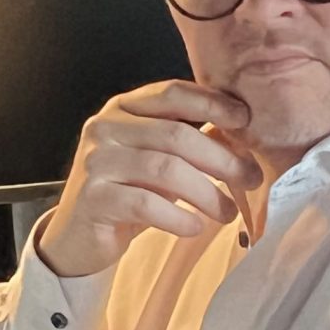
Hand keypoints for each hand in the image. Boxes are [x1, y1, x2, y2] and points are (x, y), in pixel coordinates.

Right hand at [37, 80, 258, 277]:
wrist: (79, 236)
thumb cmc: (126, 193)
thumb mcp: (155, 159)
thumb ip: (186, 141)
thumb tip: (242, 138)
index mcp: (123, 108)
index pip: (172, 93)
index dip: (212, 103)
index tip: (245, 120)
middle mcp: (105, 127)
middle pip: (176, 135)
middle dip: (222, 158)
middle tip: (251, 179)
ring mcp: (96, 162)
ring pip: (165, 169)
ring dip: (206, 193)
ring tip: (227, 212)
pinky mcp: (93, 198)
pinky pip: (146, 204)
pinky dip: (178, 217)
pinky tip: (195, 226)